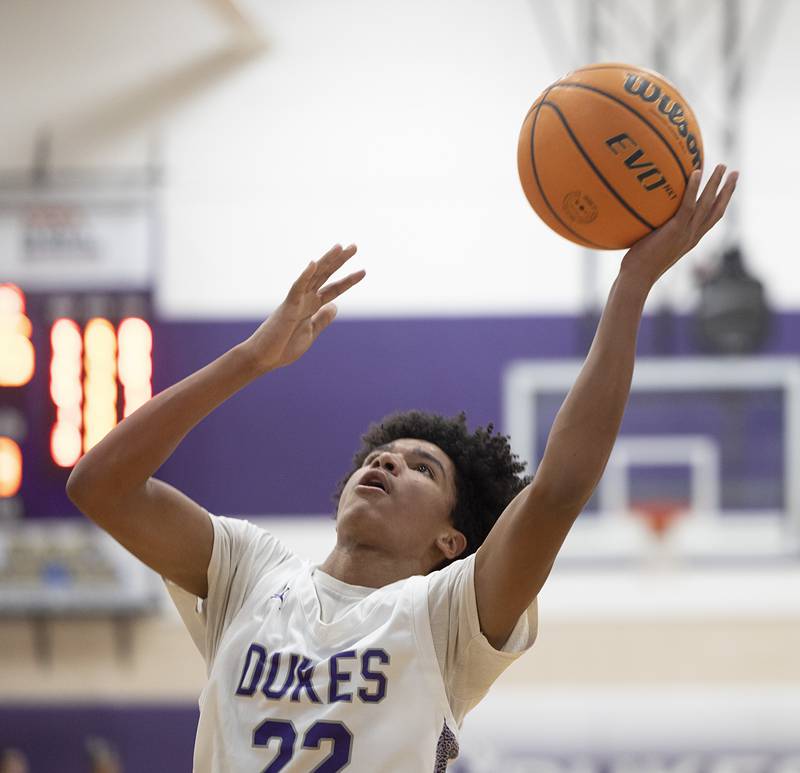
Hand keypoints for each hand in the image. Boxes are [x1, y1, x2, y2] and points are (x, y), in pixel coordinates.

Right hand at [244, 244, 364, 372]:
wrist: (264, 358)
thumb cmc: (283, 347)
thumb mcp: (311, 333)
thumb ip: (322, 319)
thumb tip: (335, 306)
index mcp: (312, 306)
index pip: (334, 290)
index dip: (348, 280)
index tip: (363, 271)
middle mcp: (305, 299)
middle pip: (326, 276)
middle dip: (340, 261)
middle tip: (354, 246)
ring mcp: (296, 301)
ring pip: (313, 276)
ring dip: (326, 261)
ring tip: (340, 247)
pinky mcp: (288, 307)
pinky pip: (297, 289)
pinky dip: (304, 276)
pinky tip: (314, 264)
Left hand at [620, 164, 738, 288]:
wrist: (637, 278)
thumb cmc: (638, 266)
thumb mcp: (649, 246)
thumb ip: (653, 232)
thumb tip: (642, 216)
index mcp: (690, 240)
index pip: (711, 219)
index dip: (721, 203)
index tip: (727, 189)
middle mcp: (693, 236)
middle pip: (717, 209)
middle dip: (728, 190)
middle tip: (734, 172)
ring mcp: (686, 233)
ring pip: (707, 204)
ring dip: (717, 184)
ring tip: (723, 166)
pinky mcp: (676, 230)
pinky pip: (688, 205)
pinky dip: (694, 188)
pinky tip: (696, 172)